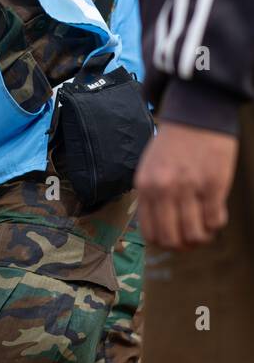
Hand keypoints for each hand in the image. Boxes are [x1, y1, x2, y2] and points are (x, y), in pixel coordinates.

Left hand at [135, 120, 238, 250]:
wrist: (196, 116)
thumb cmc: (172, 144)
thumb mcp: (149, 169)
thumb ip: (151, 196)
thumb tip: (158, 227)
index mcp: (145, 187)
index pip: (149, 231)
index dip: (163, 243)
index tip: (173, 241)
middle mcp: (164, 190)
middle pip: (171, 239)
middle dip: (182, 246)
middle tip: (191, 240)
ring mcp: (189, 189)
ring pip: (195, 234)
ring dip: (201, 238)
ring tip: (204, 229)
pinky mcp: (214, 185)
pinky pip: (215, 220)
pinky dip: (216, 224)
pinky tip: (215, 215)